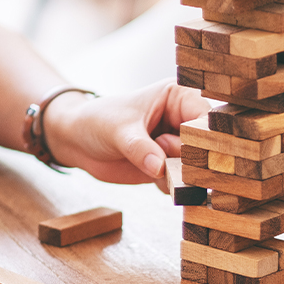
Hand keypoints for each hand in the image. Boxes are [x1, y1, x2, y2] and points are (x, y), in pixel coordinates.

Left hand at [46, 80, 209, 183]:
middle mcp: (182, 121)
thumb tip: (160, 167)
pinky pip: (183, 182)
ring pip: (197, 167)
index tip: (193, 154)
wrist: (77, 142)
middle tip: (164, 162)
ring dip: (179, 175)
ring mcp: (177, 145)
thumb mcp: (118, 131)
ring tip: (152, 168)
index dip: (205, 137)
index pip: (205, 117)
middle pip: (207, 145)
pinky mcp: (169, 166)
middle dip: (190, 160)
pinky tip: (151, 177)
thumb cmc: (97, 122)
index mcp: (178, 97)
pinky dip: (171, 185)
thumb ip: (140, 148)